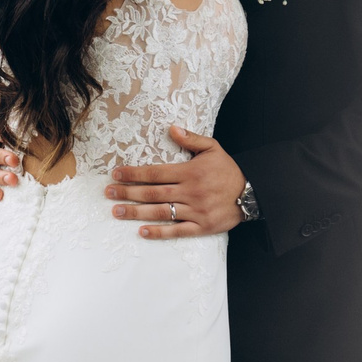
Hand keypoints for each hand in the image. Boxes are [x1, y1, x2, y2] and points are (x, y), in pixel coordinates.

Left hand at [106, 126, 246, 237]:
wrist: (254, 194)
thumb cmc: (228, 170)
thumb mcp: (213, 148)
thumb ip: (191, 139)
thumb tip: (171, 128)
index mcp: (190, 172)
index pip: (155, 173)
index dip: (133, 173)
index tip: (115, 174)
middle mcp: (190, 192)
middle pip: (152, 193)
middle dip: (127, 192)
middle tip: (108, 193)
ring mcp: (195, 211)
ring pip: (161, 212)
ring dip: (136, 212)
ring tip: (117, 211)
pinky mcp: (202, 227)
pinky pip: (177, 231)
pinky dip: (159, 232)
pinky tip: (142, 231)